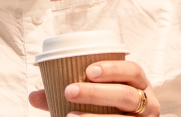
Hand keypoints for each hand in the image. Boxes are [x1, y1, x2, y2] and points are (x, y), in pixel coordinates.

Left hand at [27, 60, 158, 115]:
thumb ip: (67, 95)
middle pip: (127, 96)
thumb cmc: (109, 108)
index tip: (88, 70)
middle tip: (69, 91)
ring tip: (70, 116)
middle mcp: (148, 103)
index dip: (113, 68)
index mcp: (139, 85)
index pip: (133, 71)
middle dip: (97, 93)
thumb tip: (33, 96)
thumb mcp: (95, 98)